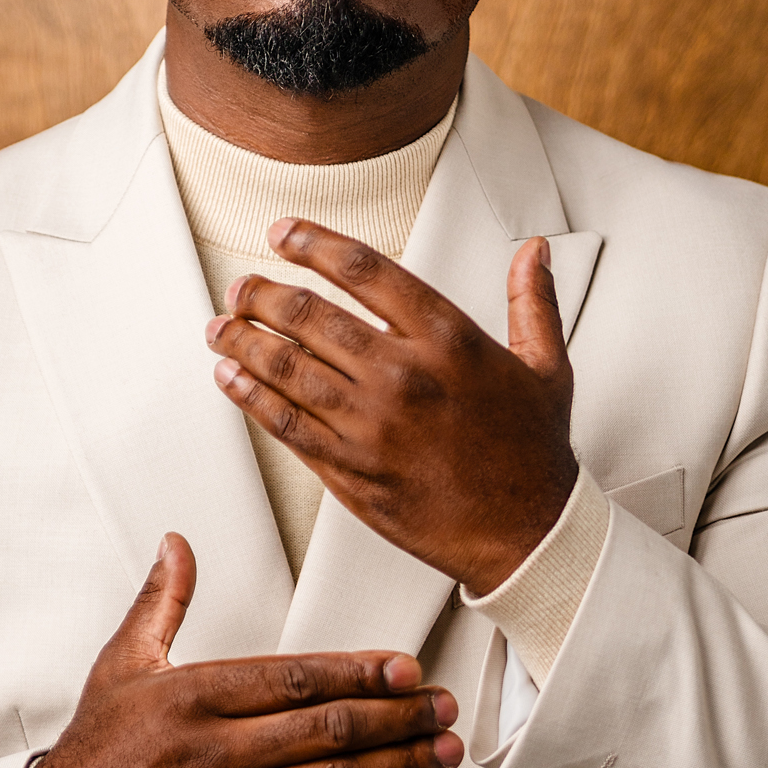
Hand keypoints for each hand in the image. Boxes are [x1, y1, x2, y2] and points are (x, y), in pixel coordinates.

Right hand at [27, 534, 461, 767]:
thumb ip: (162, 602)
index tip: (404, 667)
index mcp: (193, 698)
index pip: (294, 679)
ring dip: (397, 764)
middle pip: (325, 729)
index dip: (358, 672)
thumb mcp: (122, 664)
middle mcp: (217, 752)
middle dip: (396, 717)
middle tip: (443, 705)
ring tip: (442, 749)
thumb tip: (177, 546)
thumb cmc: (96, 752)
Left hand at [205, 223, 576, 593]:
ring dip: (243, 341)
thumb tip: (533, 253)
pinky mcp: (351, 470)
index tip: (284, 233)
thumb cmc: (532, 454)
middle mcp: (404, 376)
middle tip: (241, 287)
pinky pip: (286, 425)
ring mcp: (372, 425)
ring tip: (221, 327)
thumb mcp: (546, 367)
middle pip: (310, 315)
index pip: (364, 270)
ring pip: (286, 368)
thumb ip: (531, 302)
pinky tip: (231, 380)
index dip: (313, 243)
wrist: (528, 533)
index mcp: (448, 340)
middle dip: (262, 294)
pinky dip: (250, 397)